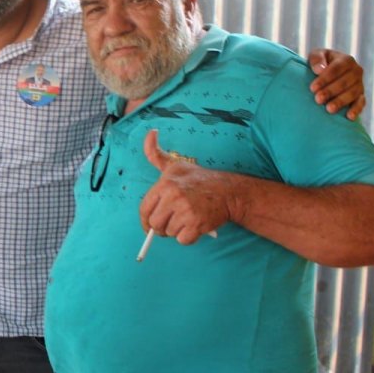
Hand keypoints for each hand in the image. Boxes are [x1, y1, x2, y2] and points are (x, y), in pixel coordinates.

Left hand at [138, 130, 229, 244]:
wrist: (228, 191)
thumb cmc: (199, 179)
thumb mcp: (175, 164)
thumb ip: (156, 154)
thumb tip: (150, 133)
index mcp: (165, 184)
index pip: (144, 209)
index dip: (145, 220)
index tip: (149, 226)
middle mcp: (174, 196)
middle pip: (155, 224)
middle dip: (161, 227)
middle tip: (172, 222)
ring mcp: (186, 211)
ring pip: (169, 233)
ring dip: (176, 231)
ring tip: (186, 219)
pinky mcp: (197, 224)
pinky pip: (183, 240)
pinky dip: (188, 238)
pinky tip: (195, 226)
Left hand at [308, 49, 365, 119]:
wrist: (326, 73)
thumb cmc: (320, 64)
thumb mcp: (316, 56)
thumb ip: (317, 59)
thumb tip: (319, 70)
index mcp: (346, 60)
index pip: (337, 68)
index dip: (325, 78)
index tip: (312, 88)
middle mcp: (356, 71)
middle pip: (345, 82)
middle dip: (331, 91)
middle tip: (318, 99)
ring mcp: (360, 84)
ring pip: (353, 93)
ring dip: (341, 101)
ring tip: (329, 109)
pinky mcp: (360, 96)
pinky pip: (361, 103)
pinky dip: (356, 109)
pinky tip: (349, 117)